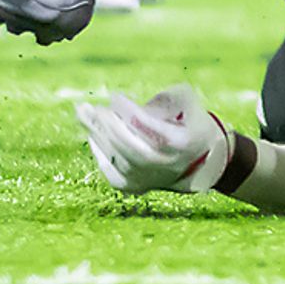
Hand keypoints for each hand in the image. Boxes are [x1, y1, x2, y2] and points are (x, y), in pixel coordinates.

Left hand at [74, 85, 238, 195]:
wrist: (200, 159)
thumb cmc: (190, 122)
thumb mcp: (186, 101)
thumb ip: (164, 98)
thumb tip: (128, 108)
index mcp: (182, 143)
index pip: (151, 129)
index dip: (129, 112)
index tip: (114, 97)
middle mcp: (166, 165)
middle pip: (132, 147)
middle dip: (108, 126)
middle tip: (91, 107)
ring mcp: (150, 179)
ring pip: (119, 159)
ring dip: (98, 134)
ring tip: (84, 113)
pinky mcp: (136, 187)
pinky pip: (111, 173)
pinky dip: (100, 154)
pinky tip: (92, 135)